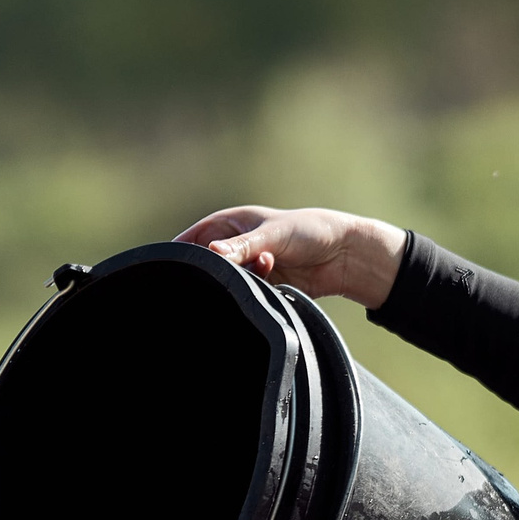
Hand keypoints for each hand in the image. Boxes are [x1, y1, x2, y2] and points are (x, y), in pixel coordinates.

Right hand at [173, 206, 409, 308]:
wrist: (345, 255)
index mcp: (230, 223)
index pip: (193, 239)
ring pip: (227, 283)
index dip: (181, 252)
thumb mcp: (272, 234)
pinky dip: (254, 293)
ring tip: (269, 267)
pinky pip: (247, 295)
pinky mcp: (263, 287)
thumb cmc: (310, 231)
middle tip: (217, 281)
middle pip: (207, 266)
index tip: (173, 269)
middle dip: (211, 274)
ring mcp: (248, 268)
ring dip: (241, 282)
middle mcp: (235, 246)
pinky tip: (275, 281)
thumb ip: (242, 246)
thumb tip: (211, 254)